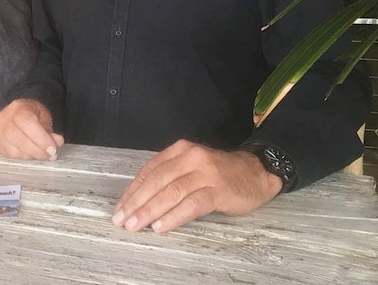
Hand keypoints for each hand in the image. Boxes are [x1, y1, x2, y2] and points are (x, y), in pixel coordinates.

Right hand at [0, 99, 63, 159]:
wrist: (16, 112)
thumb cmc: (31, 114)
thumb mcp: (44, 117)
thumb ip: (50, 130)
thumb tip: (57, 142)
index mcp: (18, 108)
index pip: (27, 123)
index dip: (40, 138)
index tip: (52, 149)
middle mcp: (3, 118)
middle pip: (18, 138)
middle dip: (37, 150)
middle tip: (50, 155)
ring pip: (13, 150)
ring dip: (31, 156)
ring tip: (42, 154)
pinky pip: (9, 155)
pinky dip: (23, 157)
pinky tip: (31, 154)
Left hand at [112, 140, 281, 232]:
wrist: (257, 172)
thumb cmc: (220, 173)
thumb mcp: (192, 166)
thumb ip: (170, 176)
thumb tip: (140, 198)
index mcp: (180, 150)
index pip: (150, 171)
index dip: (132, 191)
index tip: (120, 208)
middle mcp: (191, 158)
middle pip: (157, 182)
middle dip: (136, 203)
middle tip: (122, 220)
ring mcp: (205, 173)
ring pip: (171, 192)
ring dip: (150, 211)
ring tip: (136, 225)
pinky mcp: (218, 190)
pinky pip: (191, 204)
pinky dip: (173, 216)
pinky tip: (161, 226)